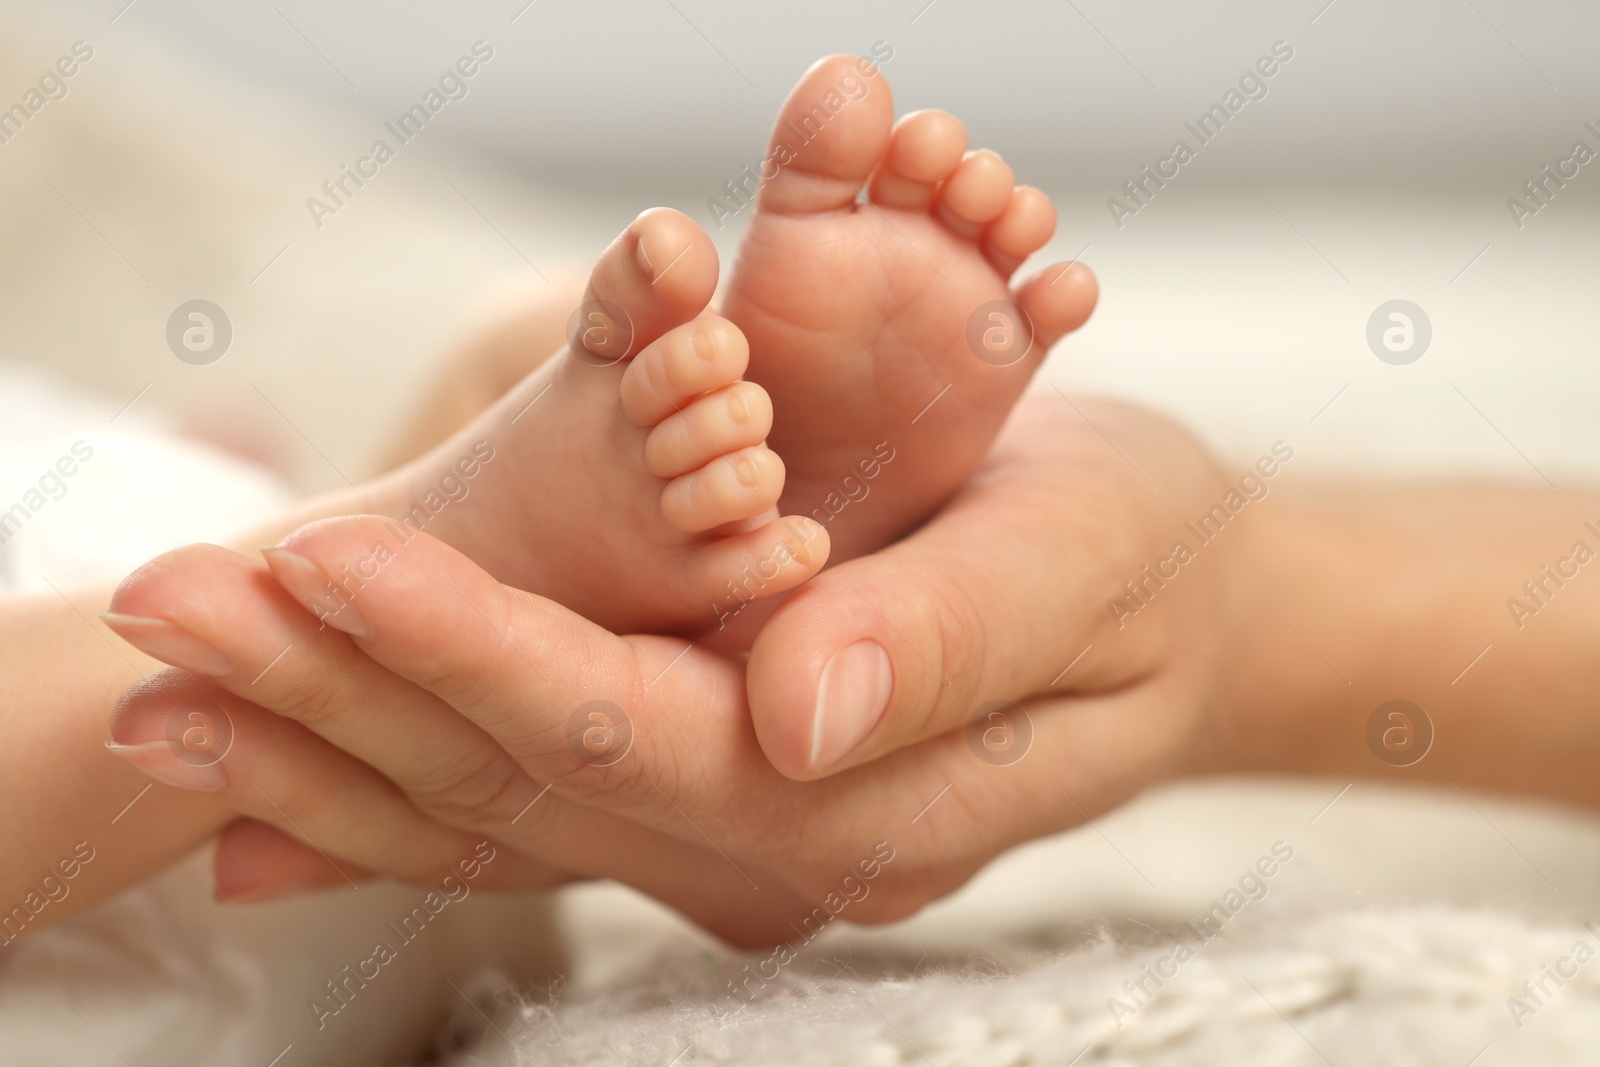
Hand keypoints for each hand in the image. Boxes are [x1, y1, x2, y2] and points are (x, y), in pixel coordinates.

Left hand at [107, 393, 1242, 940]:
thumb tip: (796, 704)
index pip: (633, 725)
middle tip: (169, 613)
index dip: (477, 645)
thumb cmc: (1141, 556)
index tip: (330, 558)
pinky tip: (277, 800)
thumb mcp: (1089, 555)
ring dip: (331, 746)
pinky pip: (536, 810)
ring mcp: (737, 835)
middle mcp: (779, 843)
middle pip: (529, 781)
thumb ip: (955, 634)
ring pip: (504, 808)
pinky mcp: (713, 793)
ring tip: (174, 691)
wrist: (1173, 604)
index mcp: (869, 792)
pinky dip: (396, 797)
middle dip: (341, 695)